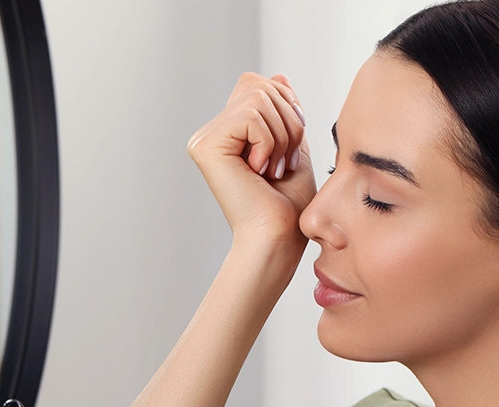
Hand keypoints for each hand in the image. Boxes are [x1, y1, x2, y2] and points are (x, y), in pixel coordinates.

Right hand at [188, 72, 316, 261]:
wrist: (276, 238)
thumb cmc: (287, 206)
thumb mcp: (293, 147)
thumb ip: (284, 114)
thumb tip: (278, 76)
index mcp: (228, 132)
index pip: (259, 85)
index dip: (286, 107)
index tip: (289, 150)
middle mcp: (210, 133)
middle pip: (260, 86)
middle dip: (288, 122)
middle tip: (283, 163)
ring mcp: (205, 139)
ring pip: (258, 99)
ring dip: (281, 137)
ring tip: (273, 170)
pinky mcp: (205, 146)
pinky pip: (251, 117)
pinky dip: (268, 143)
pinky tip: (259, 172)